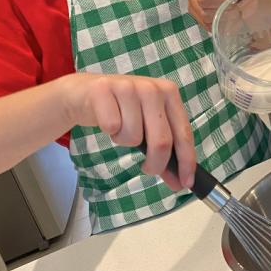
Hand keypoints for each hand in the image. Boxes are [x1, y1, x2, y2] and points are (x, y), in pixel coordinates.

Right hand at [60, 73, 194, 191]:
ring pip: (133, 137)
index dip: (186, 161)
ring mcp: (127, 87)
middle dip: (155, 164)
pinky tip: (106, 119)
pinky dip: (109, 131)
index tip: (186, 183)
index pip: (183, 133)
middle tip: (147, 168)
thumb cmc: (121, 110)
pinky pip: (111, 126)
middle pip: (161, 141)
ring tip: (119, 127)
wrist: (84, 92)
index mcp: (169, 93)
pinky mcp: (103, 90)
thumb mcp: (146, 125)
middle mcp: (151, 88)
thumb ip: (164, 151)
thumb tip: (179, 182)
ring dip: (124, 141)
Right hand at [188, 0, 263, 29]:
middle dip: (226, 11)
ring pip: (209, 22)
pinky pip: (213, 29)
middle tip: (237, 4)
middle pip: (205, 12)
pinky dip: (227, 26)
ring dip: (228, 18)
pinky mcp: (203, 21)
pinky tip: (234, 16)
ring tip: (237, 9)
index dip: (221, 1)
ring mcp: (197, 9)